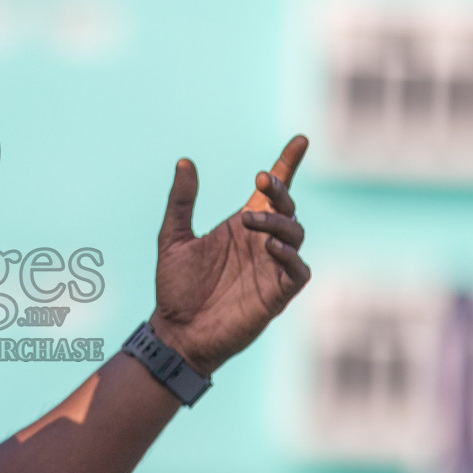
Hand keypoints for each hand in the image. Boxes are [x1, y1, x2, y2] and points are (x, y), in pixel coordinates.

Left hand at [149, 136, 310, 375]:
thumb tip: (185, 162)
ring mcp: (272, 268)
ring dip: (278, 222)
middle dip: (280, 190)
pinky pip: (298, 270)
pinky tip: (270, 248)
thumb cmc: (176, 288)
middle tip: (261, 181)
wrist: (176, 332)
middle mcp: (261, 243)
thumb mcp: (172, 238)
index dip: (287, 165)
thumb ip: (180, 202)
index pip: (272, 192)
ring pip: (295, 234)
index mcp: (242, 226)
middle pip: (286, 208)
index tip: (300, 140)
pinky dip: (290, 256)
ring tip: (250, 220)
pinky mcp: (277, 294)